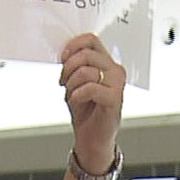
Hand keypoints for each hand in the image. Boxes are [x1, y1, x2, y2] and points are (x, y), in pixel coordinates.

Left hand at [58, 34, 125, 172]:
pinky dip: (77, 96)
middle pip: (86, 54)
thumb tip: (65, 53)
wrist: (92, 139)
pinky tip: (77, 103)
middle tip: (64, 81)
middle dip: (68, 68)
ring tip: (72, 95)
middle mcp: (115, 71)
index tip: (63, 57)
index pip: (91, 40)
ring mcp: (117, 84)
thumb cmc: (86, 112)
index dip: (73, 45)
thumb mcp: (75, 83)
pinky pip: (89, 88)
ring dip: (71, 85)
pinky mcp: (114, 98)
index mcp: (107, 63)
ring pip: (85, 71)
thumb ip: (74, 65)